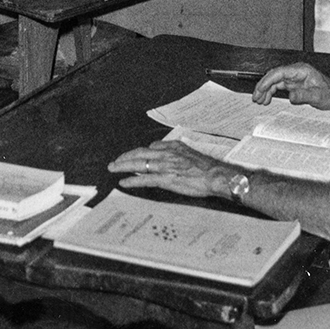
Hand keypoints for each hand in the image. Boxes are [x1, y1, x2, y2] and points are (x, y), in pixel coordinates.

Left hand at [108, 140, 235, 197]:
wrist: (216, 176)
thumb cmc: (206, 168)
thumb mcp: (189, 152)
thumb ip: (175, 151)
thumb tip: (161, 151)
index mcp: (172, 147)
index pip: (150, 148)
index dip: (138, 153)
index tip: (130, 156)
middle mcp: (166, 154)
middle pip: (140, 153)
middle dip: (125, 157)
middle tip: (114, 162)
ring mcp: (165, 166)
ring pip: (139, 164)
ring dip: (123, 166)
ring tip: (113, 169)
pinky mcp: (166, 179)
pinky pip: (145, 179)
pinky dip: (132, 179)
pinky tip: (124, 182)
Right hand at [253, 62, 329, 109]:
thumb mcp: (318, 96)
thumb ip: (304, 96)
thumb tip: (291, 96)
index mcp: (301, 71)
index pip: (279, 72)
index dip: (267, 80)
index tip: (260, 89)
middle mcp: (295, 72)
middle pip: (274, 76)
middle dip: (263, 86)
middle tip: (256, 97)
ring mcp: (293, 78)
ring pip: (274, 82)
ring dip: (265, 90)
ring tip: (259, 100)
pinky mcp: (293, 84)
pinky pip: (278, 87)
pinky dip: (271, 92)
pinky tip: (267, 99)